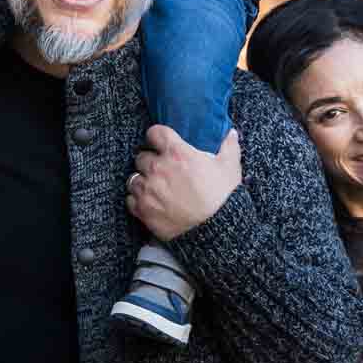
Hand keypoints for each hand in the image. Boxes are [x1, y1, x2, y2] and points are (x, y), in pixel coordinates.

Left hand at [127, 125, 241, 240]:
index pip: (154, 133)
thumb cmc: (223, 196)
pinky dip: (137, 200)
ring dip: (142, 181)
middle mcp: (158, 168)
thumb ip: (229, 146)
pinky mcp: (143, 210)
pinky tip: (149, 202)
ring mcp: (148, 189)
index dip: (157, 137)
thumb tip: (231, 133)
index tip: (161, 143)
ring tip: (154, 187)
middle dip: (150, 161)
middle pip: (141, 157)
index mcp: (176, 153)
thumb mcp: (230, 167)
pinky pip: (130, 200)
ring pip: (133, 178)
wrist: (215, 229)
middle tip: (161, 170)